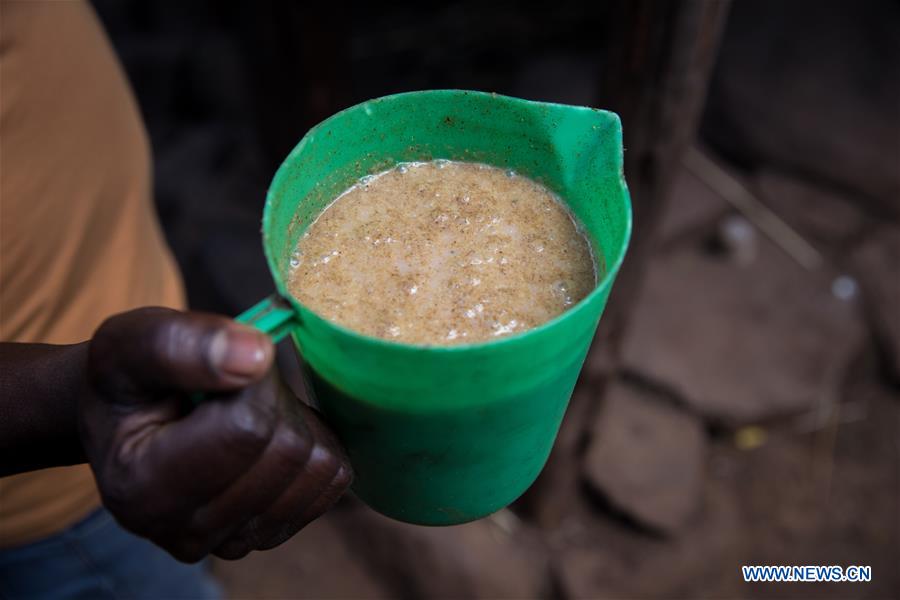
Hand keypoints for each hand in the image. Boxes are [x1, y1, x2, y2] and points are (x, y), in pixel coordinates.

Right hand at [79, 307, 350, 561]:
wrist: (121, 421)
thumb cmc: (125, 380)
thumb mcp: (128, 343)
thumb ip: (178, 344)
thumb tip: (257, 355)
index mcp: (143, 489)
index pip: (248, 427)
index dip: (252, 378)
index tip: (222, 363)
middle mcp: (186, 533)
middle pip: (288, 450)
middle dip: (273, 399)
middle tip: (232, 388)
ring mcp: (232, 542)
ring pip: (317, 467)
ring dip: (294, 421)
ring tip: (243, 411)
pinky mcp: (272, 534)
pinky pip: (331, 479)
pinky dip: (313, 443)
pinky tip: (265, 435)